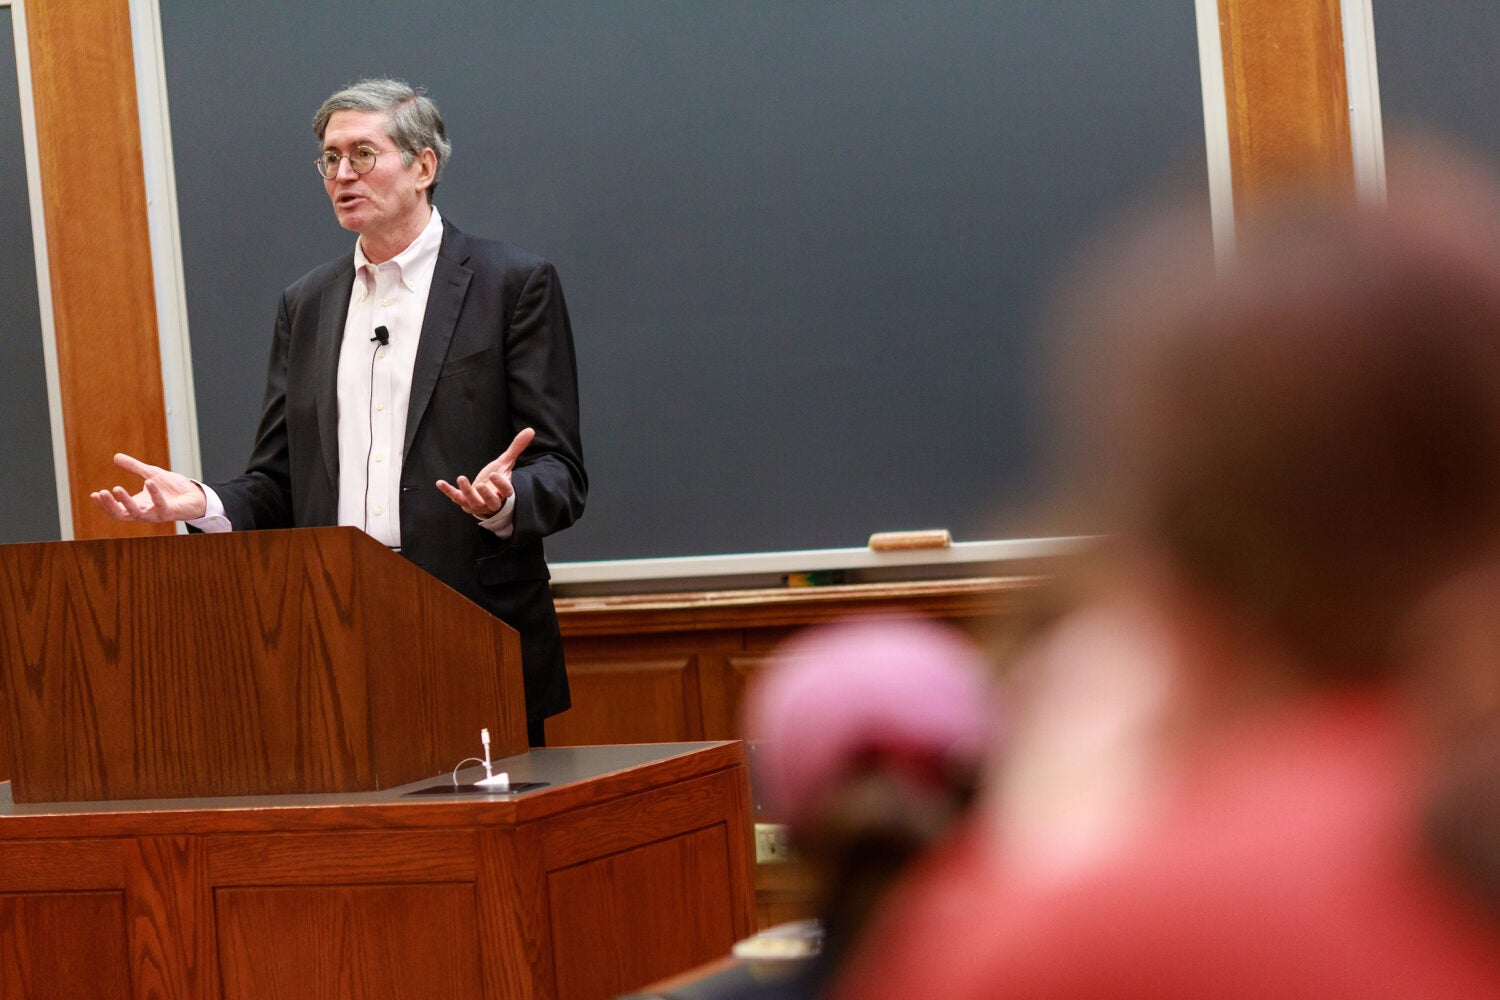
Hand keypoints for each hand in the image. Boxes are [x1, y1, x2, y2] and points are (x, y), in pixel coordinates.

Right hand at [90, 453, 207, 521]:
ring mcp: (157, 514)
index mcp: (137, 506)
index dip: (104, 504)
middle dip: (110, 505)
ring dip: (126, 502)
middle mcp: (145, 513)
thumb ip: (134, 467)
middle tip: (100, 493)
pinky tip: (148, 482)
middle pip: (122, 515)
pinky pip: (160, 505)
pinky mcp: (170, 512)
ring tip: (116, 488)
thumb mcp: (150, 473)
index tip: (94, 494)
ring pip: (137, 514)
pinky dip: (154, 494)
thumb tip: (116, 457)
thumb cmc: (173, 488)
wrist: (195, 494)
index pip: (116, 510)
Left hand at [436, 427, 535, 518]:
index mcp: (503, 492)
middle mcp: (492, 501)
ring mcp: (477, 504)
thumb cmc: (496, 479)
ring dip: (467, 492)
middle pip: (491, 503)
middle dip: (486, 495)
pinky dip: (448, 491)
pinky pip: (456, 498)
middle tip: (480, 484)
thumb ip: (516, 448)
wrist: (485, 495)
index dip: (501, 484)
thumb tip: (530, 430)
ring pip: (473, 502)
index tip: (495, 474)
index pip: (506, 492)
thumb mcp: (505, 463)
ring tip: (461, 478)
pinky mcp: (464, 502)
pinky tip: (440, 482)